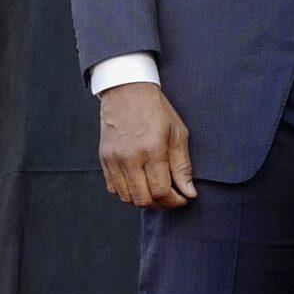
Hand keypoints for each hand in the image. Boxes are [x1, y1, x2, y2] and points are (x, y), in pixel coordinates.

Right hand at [99, 81, 196, 207]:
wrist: (127, 90)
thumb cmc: (156, 110)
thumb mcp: (177, 133)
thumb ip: (182, 166)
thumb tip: (189, 192)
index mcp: (152, 150)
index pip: (162, 191)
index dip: (175, 200)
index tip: (183, 198)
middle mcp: (130, 158)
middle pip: (144, 199)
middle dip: (161, 204)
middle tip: (171, 197)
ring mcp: (114, 160)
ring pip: (127, 198)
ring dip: (143, 200)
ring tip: (155, 191)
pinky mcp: (104, 159)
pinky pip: (113, 189)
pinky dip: (127, 192)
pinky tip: (139, 184)